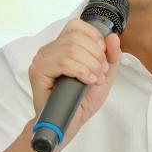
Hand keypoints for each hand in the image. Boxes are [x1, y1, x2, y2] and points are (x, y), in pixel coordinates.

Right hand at [28, 19, 120, 145]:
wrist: (67, 124)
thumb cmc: (81, 102)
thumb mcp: (103, 77)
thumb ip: (111, 57)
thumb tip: (113, 37)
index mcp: (62, 47)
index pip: (76, 26)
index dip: (94, 37)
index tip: (103, 56)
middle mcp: (49, 50)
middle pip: (76, 37)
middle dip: (95, 55)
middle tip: (100, 73)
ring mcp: (41, 60)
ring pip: (70, 49)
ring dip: (90, 64)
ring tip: (94, 79)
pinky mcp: (37, 72)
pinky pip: (62, 62)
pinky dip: (80, 70)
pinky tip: (86, 80)